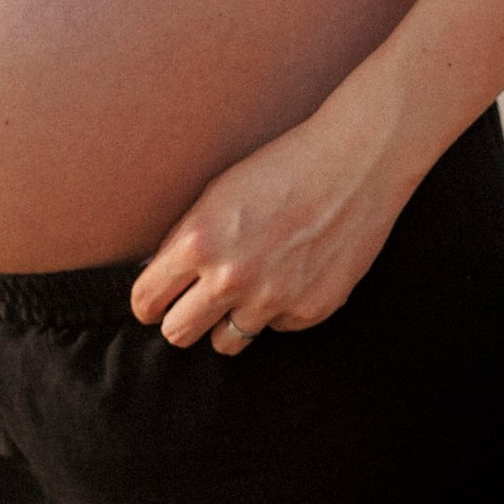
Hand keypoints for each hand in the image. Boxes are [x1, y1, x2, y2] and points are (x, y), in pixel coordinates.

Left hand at [131, 75, 417, 354]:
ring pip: (226, 342)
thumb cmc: (284, 166)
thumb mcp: (218, 193)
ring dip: (231, 319)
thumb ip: (184, 240)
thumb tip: (156, 276)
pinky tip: (294, 272)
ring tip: (251, 285)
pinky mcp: (310, 310)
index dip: (148, 303)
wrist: (357, 161)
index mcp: (199, 241)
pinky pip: (276, 328)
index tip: (157, 301)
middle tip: (196, 303)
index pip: (146, 301)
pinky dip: (279, 309)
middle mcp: (231, 277)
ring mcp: (272, 299)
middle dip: (182, 320)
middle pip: (178, 334)